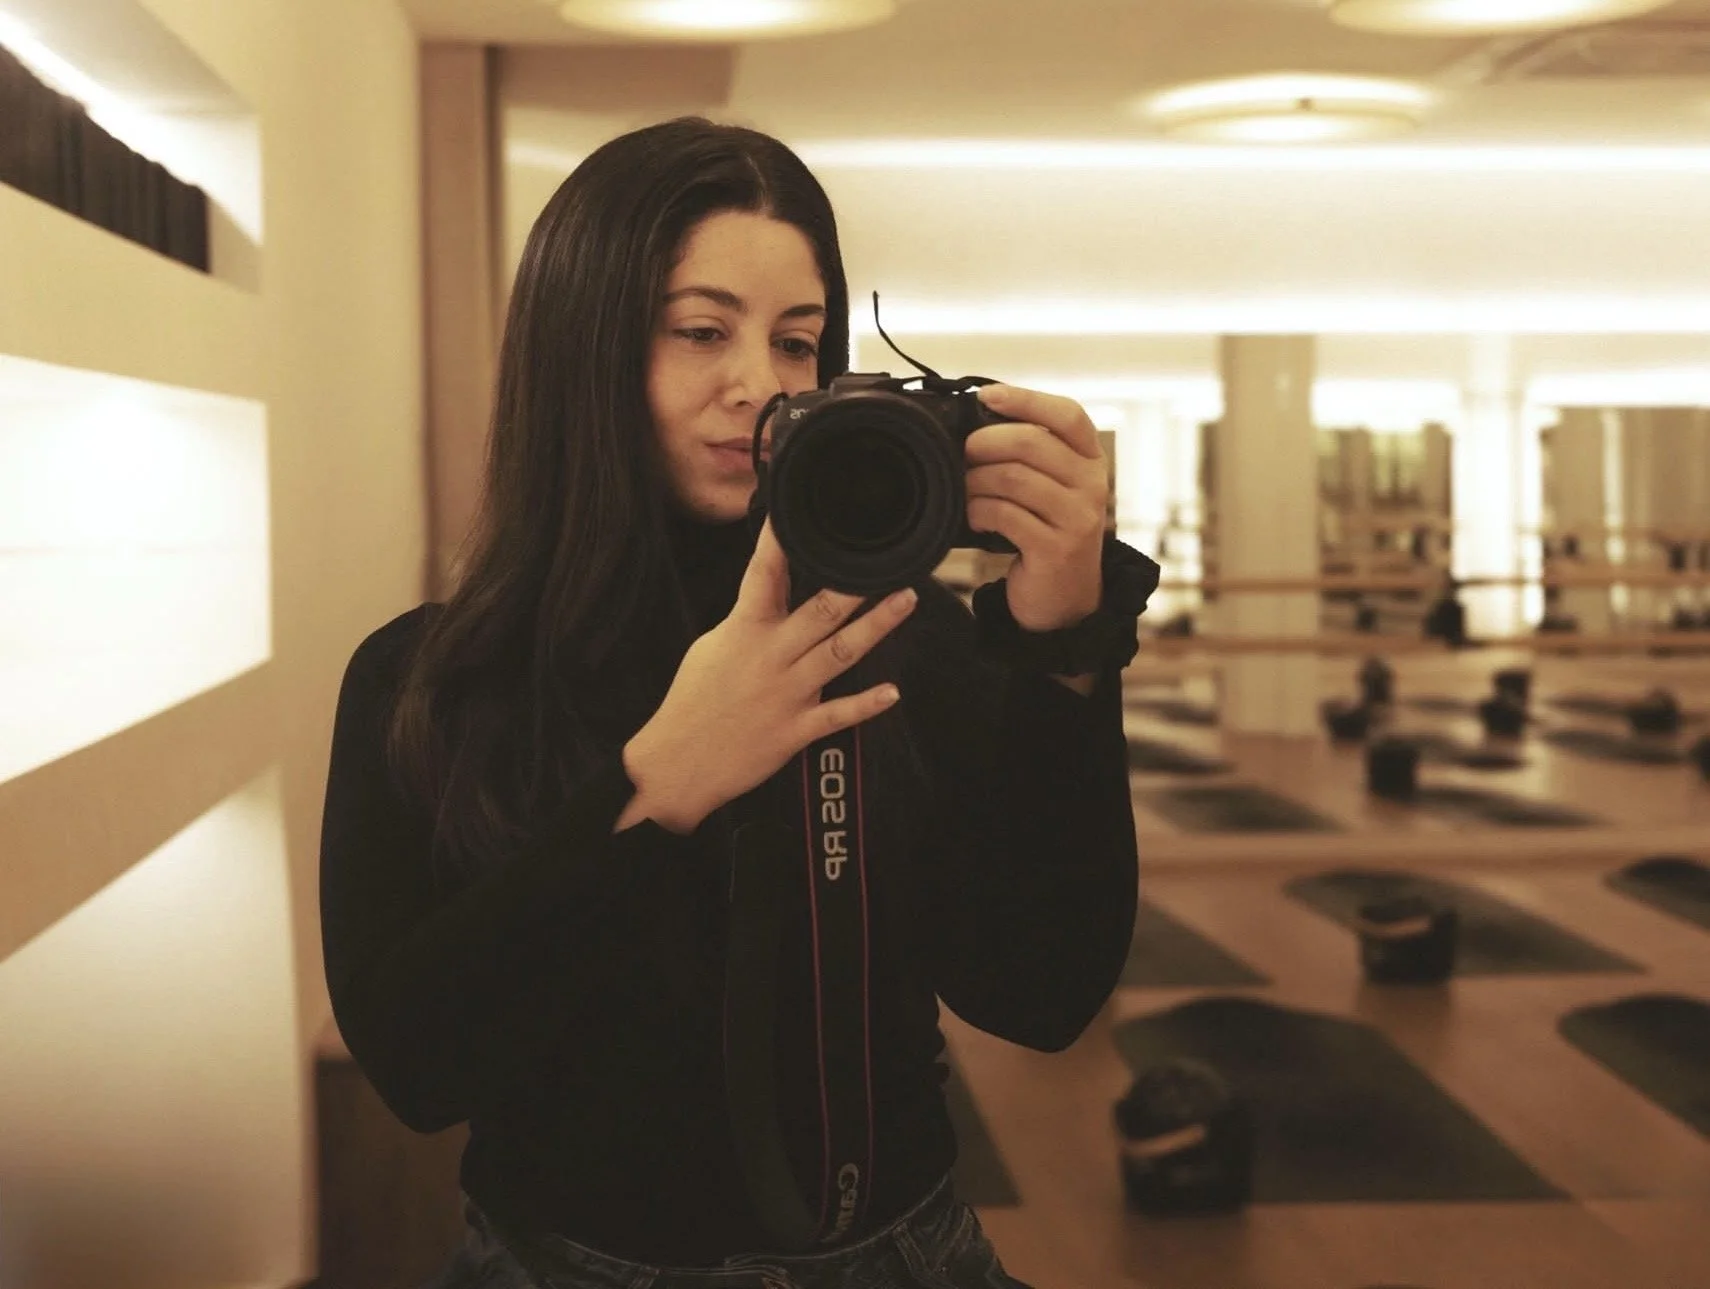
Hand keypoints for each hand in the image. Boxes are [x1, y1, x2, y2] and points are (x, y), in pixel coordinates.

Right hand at [626, 517, 917, 831]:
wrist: (678, 762)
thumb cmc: (693, 701)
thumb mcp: (713, 645)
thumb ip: (749, 617)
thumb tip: (773, 585)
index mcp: (744, 630)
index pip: (764, 574)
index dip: (780, 541)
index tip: (795, 514)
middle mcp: (770, 657)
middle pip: (820, 612)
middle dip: (856, 585)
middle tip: (888, 562)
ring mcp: (787, 694)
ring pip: (840, 653)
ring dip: (876, 626)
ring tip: (905, 600)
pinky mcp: (796, 730)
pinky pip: (838, 714)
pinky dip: (867, 704)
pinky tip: (893, 692)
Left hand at [969, 383, 1107, 631]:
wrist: (1066, 601)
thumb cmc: (1048, 534)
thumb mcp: (1052, 490)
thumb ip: (1030, 457)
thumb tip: (977, 423)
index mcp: (1092, 461)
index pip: (1068, 415)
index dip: (1026, 399)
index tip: (987, 396)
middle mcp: (1093, 486)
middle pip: (1030, 442)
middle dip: (984, 443)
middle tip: (963, 454)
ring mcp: (1078, 518)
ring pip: (1012, 478)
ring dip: (976, 481)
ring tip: (966, 490)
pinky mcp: (1056, 548)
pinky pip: (1005, 514)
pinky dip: (979, 512)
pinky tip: (975, 518)